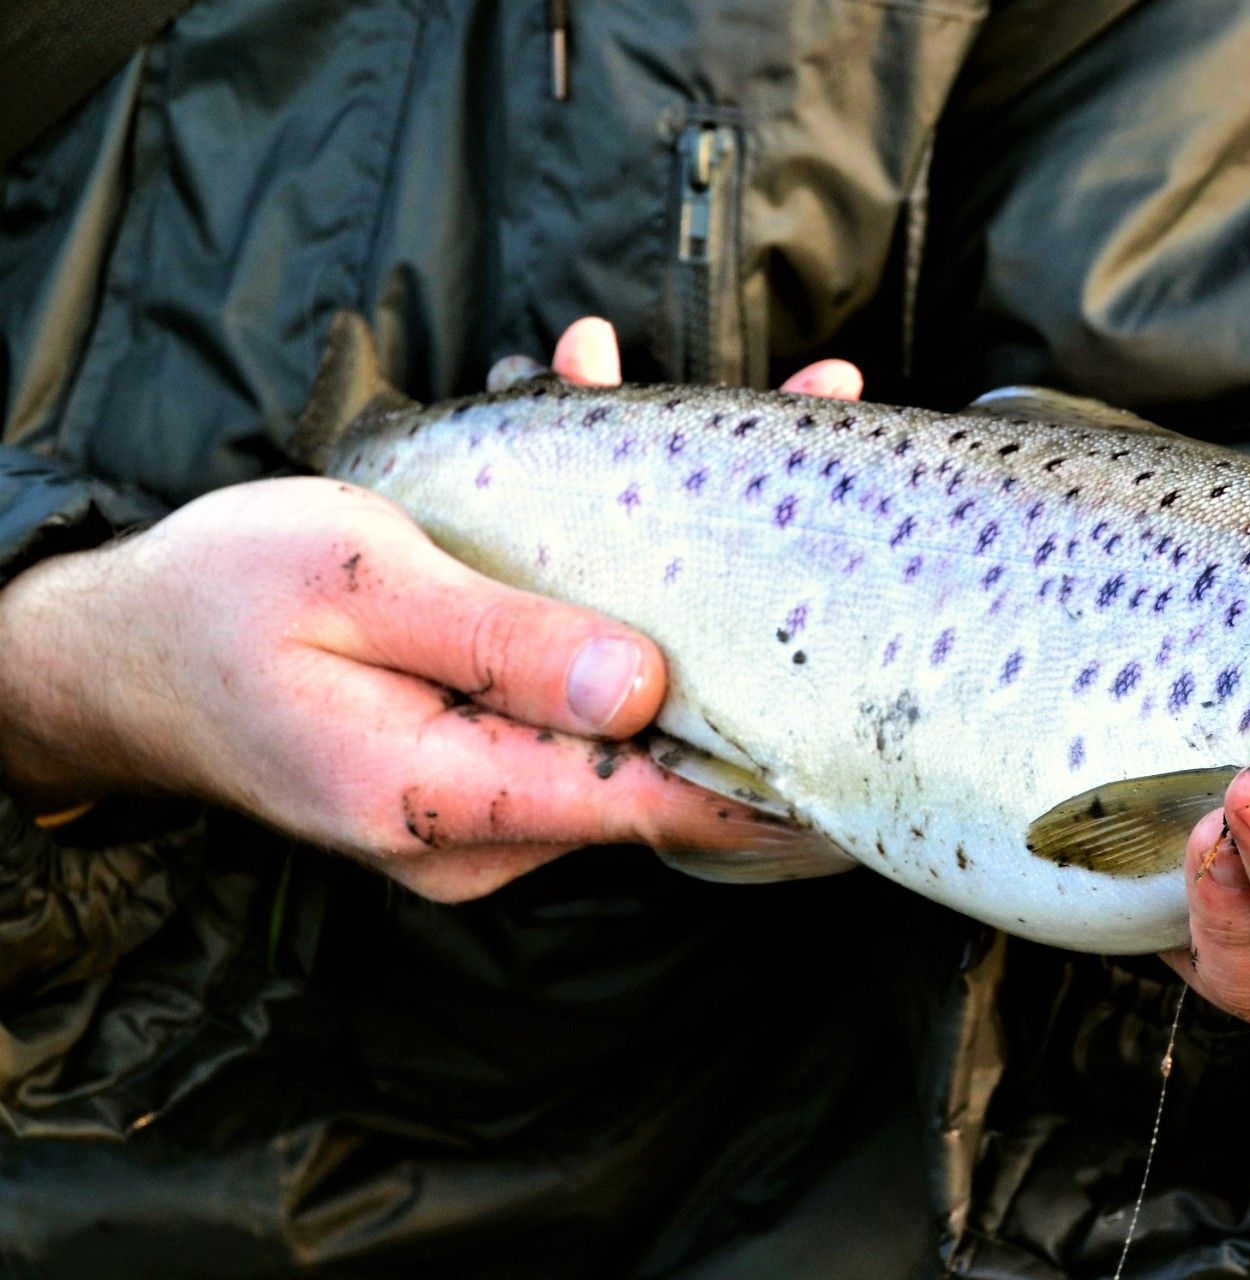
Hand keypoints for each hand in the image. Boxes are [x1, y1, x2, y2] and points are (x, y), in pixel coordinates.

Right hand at [0, 318, 862, 900]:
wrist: (117, 652)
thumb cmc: (215, 605)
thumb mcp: (357, 592)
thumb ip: (504, 643)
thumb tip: (647, 687)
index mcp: (451, 797)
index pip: (656, 807)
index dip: (775, 772)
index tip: (877, 729)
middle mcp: (487, 823)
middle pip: (659, 740)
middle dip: (751, 604)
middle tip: (823, 433)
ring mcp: (486, 798)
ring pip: (626, 705)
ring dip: (687, 569)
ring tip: (761, 407)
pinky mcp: (481, 757)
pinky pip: (573, 689)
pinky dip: (613, 591)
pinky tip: (623, 444)